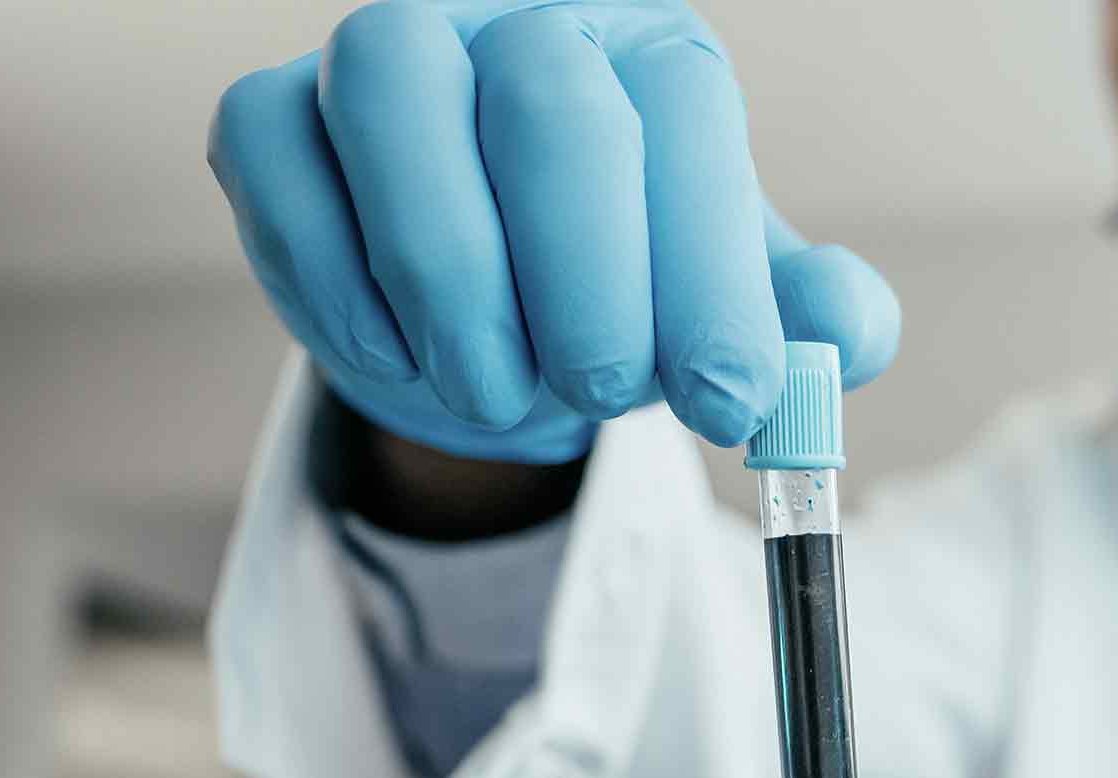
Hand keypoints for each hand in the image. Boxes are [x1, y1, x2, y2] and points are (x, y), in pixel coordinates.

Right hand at [208, 1, 899, 463]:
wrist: (496, 320)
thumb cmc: (626, 292)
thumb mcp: (728, 310)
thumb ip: (807, 322)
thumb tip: (845, 331)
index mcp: (650, 54)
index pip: (686, 121)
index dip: (712, 273)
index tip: (730, 400)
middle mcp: (520, 19)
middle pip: (552, 100)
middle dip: (588, 275)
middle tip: (605, 391)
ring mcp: (388, 51)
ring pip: (397, 104)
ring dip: (454, 277)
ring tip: (498, 388)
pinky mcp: (271, 112)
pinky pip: (278, 164)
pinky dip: (338, 281)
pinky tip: (401, 358)